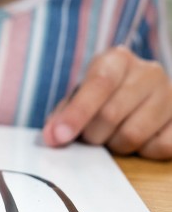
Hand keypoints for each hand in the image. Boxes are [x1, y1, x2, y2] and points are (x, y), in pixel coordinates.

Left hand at [42, 46, 171, 159]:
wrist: (140, 95)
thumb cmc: (102, 98)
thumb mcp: (78, 97)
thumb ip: (62, 115)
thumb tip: (52, 137)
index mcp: (117, 59)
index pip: (99, 84)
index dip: (77, 113)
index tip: (58, 136)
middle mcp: (148, 71)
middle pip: (112, 114)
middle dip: (92, 135)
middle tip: (90, 137)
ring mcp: (171, 94)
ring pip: (134, 135)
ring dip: (115, 146)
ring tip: (113, 136)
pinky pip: (161, 147)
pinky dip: (143, 152)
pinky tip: (138, 141)